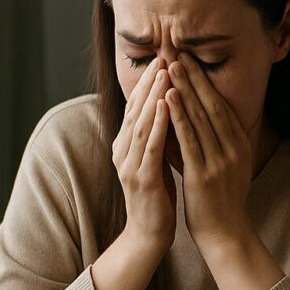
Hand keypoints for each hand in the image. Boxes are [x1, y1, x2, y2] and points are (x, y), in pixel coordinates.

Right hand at [112, 56, 176, 252]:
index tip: (162, 59)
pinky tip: (163, 106)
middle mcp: (122, 150)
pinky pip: (149, 145)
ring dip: (152, 96)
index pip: (136, 107)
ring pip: (140, 122)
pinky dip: (156, 123)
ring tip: (164, 73)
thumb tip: (168, 108)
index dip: (148, 83)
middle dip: (149, 82)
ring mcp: (128, 164)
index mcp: (126, 145)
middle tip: (162, 56)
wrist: (149, 233)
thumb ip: (157, 136)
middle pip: (135, 109)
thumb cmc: (158, 194)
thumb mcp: (157, 159)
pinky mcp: (140, 177)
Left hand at [165, 53, 253, 252]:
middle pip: (212, 106)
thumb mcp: (224, 167)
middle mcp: (233, 149)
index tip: (191, 63)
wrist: (225, 233)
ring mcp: (220, 161)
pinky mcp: (204, 174)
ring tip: (171, 68)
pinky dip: (179, 116)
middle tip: (179, 55)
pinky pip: (189, 139)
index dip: (206, 84)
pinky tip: (169, 99)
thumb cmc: (220, 201)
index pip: (222, 107)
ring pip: (201, 118)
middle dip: (194, 79)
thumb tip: (190, 120)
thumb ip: (210, 144)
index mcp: (240, 145)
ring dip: (185, 90)